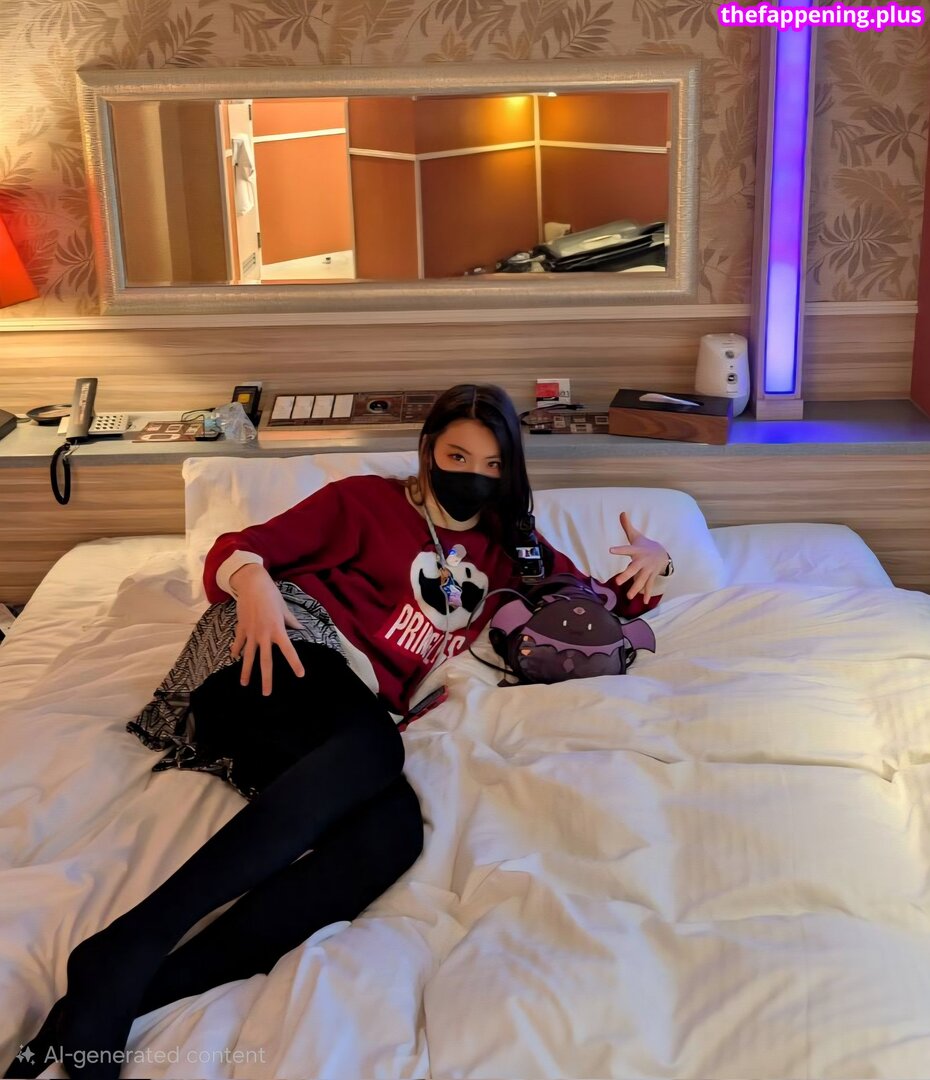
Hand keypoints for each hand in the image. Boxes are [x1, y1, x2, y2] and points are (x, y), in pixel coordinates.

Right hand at [229, 563, 304, 695]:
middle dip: (266, 678)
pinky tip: (234, 658)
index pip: (289, 650)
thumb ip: (292, 621)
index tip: (300, 675)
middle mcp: (264, 635)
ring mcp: (251, 633)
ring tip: (244, 684)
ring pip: (248, 657)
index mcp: (278, 630)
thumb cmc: (271, 596)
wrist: (252, 585)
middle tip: (267, 694)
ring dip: (246, 672)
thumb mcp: (284, 609)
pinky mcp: (241, 629)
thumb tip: (301, 629)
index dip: (295, 663)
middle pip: (265, 661)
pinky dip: (236, 650)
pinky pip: (239, 643)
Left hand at [608, 511, 669, 602]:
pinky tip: (645, 602)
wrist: (662, 553)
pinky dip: (647, 594)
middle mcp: (642, 561)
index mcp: (637, 551)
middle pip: (633, 569)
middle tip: (617, 582)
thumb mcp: (636, 535)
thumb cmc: (644, 544)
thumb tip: (621, 512)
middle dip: (626, 576)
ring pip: (641, 580)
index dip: (619, 550)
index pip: (626, 549)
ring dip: (635, 589)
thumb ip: (627, 526)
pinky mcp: (650, 576)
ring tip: (628, 597)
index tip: (610, 550)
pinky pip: (649, 586)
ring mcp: (647, 570)